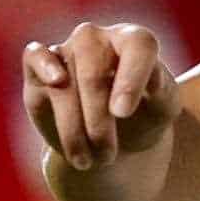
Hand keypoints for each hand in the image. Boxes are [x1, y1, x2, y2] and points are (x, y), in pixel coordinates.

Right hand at [22, 21, 179, 175]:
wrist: (114, 140)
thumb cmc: (144, 117)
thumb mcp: (164, 110)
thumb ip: (164, 93)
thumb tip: (152, 81)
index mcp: (133, 42)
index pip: (137, 47)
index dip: (130, 79)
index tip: (123, 114)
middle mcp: (98, 39)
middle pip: (93, 75)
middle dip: (99, 122)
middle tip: (107, 156)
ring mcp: (67, 49)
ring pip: (63, 84)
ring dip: (73, 129)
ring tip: (86, 161)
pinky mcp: (39, 66)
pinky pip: (36, 56)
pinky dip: (43, 66)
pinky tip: (56, 81)